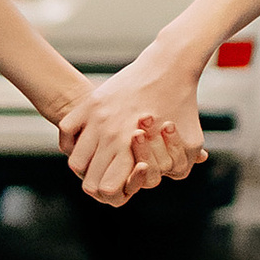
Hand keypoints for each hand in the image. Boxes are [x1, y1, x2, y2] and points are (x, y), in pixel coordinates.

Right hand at [59, 43, 206, 205]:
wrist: (168, 66)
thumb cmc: (184, 106)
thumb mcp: (192, 141)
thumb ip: (181, 166)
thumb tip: (167, 179)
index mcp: (133, 148)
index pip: (106, 189)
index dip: (113, 193)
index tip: (123, 184)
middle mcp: (109, 135)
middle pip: (88, 179)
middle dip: (99, 183)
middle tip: (112, 176)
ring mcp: (95, 118)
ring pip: (74, 160)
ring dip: (86, 165)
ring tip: (100, 161)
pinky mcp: (89, 104)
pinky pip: (67, 132)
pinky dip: (72, 142)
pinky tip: (88, 142)